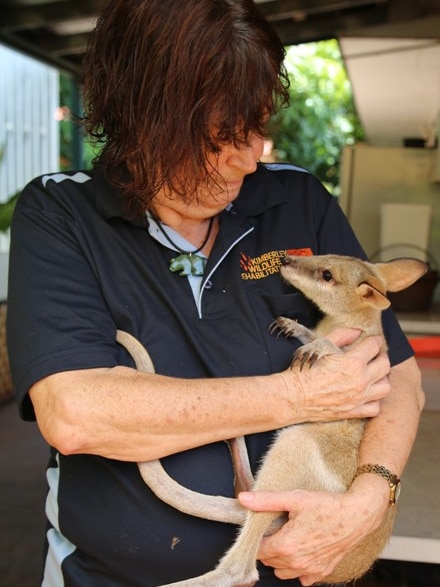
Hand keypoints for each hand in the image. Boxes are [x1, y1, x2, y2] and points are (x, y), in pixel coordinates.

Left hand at [239, 483, 387, 585]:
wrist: (356, 515)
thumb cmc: (326, 505)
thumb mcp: (294, 497)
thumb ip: (266, 500)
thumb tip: (243, 499)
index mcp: (285, 546)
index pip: (258, 550)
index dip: (257, 538)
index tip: (262, 527)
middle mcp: (296, 563)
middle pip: (269, 561)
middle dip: (268, 546)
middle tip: (275, 529)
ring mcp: (309, 571)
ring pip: (283, 572)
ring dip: (280, 559)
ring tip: (287, 539)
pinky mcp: (322, 573)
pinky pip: (302, 578)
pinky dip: (298, 568)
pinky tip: (302, 551)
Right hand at [282, 329, 390, 422]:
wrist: (293, 396)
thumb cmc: (305, 370)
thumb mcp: (320, 345)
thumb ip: (341, 335)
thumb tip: (357, 331)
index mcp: (353, 362)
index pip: (374, 346)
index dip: (374, 340)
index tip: (372, 340)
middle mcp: (360, 381)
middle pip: (385, 365)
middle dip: (381, 356)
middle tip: (373, 355)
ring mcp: (359, 398)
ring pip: (385, 387)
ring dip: (381, 378)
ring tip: (372, 374)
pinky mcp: (354, 412)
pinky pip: (376, 407)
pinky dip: (374, 400)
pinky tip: (366, 393)